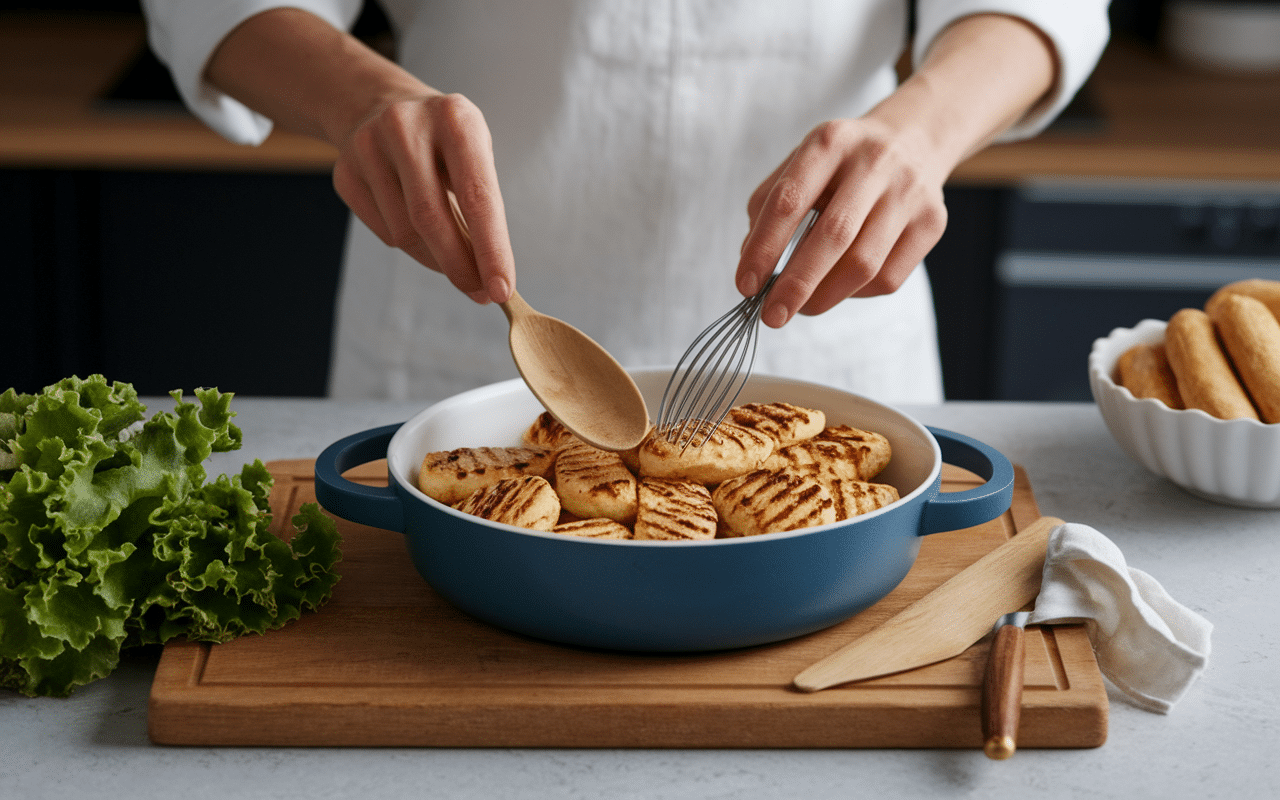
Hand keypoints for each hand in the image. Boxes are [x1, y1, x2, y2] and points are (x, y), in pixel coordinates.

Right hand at [332, 92, 514, 303]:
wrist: (382, 106)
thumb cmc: (445, 143)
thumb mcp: (475, 156)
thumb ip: (483, 210)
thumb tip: (488, 279)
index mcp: (455, 119)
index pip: (478, 196)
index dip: (491, 249)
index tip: (502, 289)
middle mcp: (407, 127)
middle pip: (432, 218)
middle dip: (460, 266)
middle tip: (480, 293)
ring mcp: (368, 147)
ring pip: (405, 232)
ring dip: (436, 259)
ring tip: (454, 258)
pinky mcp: (345, 171)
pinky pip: (384, 232)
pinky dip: (410, 247)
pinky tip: (421, 233)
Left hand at [737, 117, 948, 327]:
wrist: (914, 140)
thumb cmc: (842, 163)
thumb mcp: (801, 164)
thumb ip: (768, 208)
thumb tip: (752, 264)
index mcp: (830, 142)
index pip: (790, 201)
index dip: (764, 248)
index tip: (746, 285)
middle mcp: (874, 162)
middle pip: (833, 236)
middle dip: (796, 284)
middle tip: (771, 315)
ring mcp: (909, 193)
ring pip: (864, 264)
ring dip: (824, 296)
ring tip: (801, 308)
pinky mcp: (931, 222)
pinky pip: (888, 277)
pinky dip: (855, 293)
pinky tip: (839, 287)